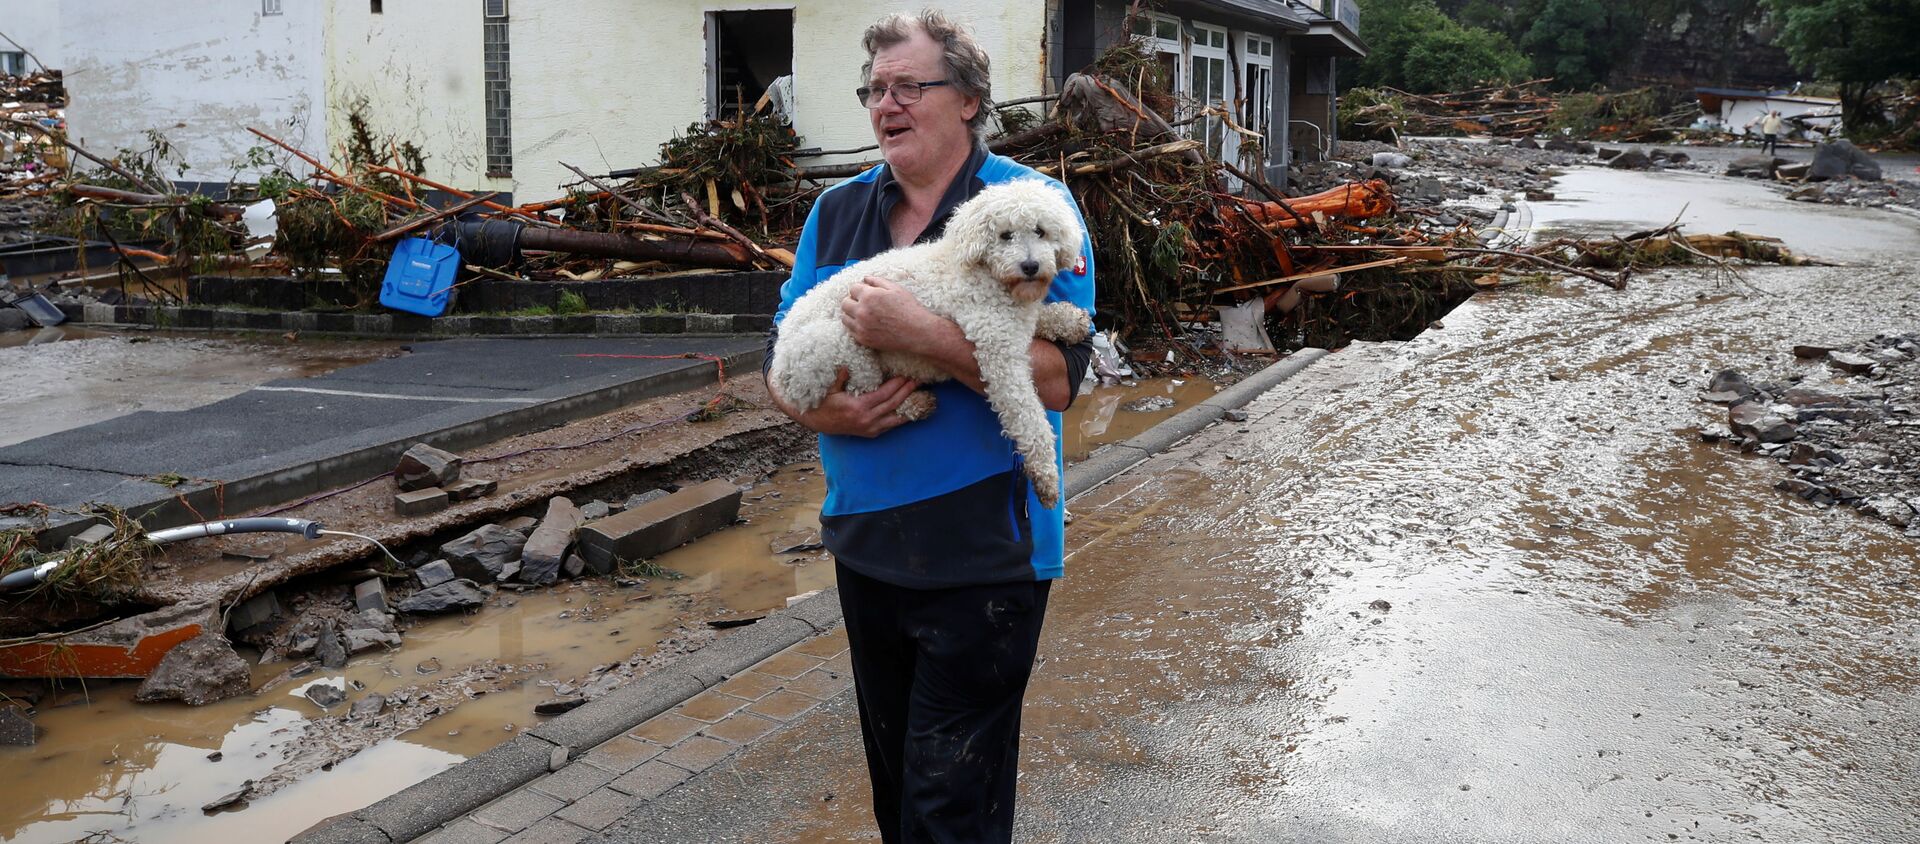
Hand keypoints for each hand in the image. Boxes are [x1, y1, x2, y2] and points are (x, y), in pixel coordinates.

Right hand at [768, 368, 918, 437]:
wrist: (817, 422)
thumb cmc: (823, 402)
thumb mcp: (829, 389)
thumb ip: (839, 378)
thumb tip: (845, 366)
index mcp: (858, 407)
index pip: (884, 394)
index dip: (897, 384)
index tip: (907, 374)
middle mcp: (867, 420)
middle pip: (893, 404)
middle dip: (907, 391)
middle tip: (918, 380)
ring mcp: (870, 428)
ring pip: (896, 418)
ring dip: (909, 405)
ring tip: (922, 395)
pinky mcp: (871, 433)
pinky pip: (891, 425)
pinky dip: (902, 417)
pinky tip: (911, 410)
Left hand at [842, 277, 937, 354]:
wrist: (917, 332)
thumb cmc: (909, 308)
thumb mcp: (896, 288)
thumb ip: (877, 281)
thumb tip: (865, 278)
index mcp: (869, 296)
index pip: (852, 288)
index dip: (860, 289)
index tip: (866, 292)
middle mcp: (862, 311)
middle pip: (845, 303)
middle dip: (852, 300)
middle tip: (863, 303)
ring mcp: (861, 327)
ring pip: (844, 318)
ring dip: (851, 314)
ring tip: (863, 314)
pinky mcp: (863, 339)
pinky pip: (851, 331)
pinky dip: (855, 326)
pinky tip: (866, 324)